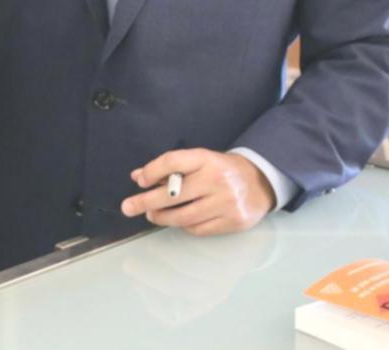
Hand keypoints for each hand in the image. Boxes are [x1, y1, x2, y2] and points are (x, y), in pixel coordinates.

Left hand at [119, 148, 275, 235]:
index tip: (139, 181)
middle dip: (146, 201)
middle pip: (173, 194)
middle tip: (128, 207)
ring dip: (162, 217)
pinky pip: (198, 229)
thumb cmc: (221, 170)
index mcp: (207, 159)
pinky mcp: (233, 222)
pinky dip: (183, 226)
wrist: (260, 182)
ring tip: (151, 214)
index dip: (152, 171)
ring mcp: (226, 202)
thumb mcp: (199, 161)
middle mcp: (217, 179)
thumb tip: (138, 177)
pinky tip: (177, 221)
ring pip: (183, 216)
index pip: (173, 162)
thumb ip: (169, 168)